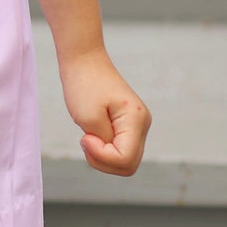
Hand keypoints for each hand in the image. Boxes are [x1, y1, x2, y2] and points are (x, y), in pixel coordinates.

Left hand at [57, 48, 150, 176]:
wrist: (84, 62)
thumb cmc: (84, 84)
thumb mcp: (88, 118)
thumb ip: (102, 144)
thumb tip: (113, 156)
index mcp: (136, 120)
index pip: (125, 159)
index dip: (102, 156)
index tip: (85, 137)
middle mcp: (143, 125)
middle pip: (129, 165)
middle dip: (102, 160)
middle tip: (85, 139)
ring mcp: (138, 126)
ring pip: (125, 161)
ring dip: (102, 156)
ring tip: (87, 136)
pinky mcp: (128, 126)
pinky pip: (120, 150)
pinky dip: (103, 150)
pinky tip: (92, 135)